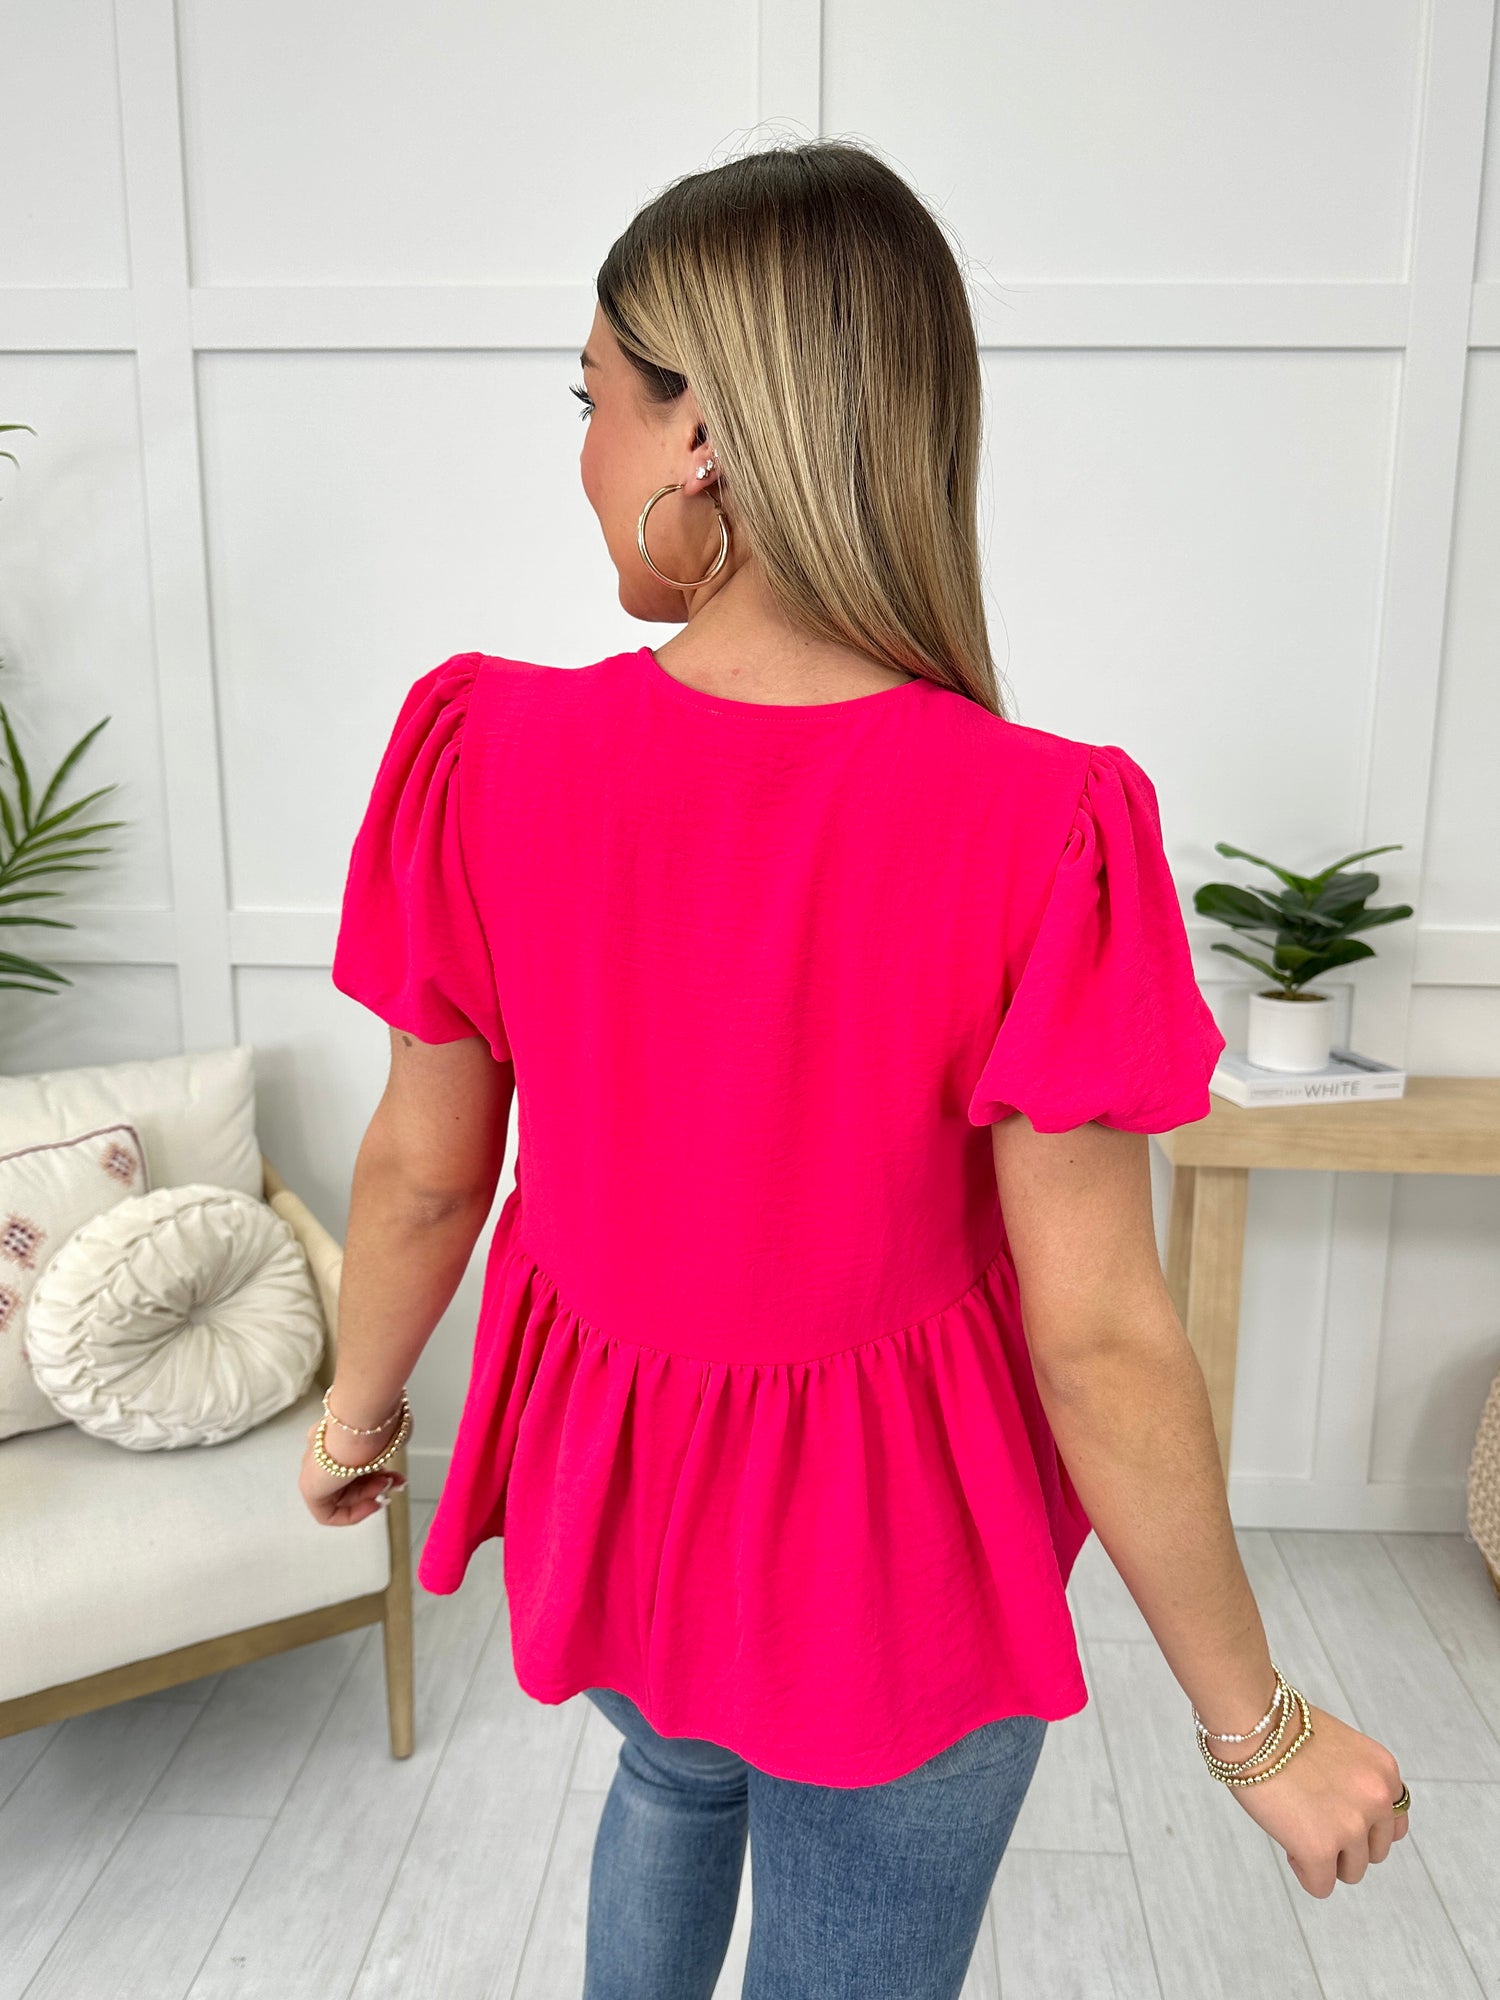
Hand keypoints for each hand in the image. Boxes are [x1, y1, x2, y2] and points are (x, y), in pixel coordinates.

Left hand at [298, 1412, 406, 1526]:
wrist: (361, 1421)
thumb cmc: (375, 1420)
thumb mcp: (388, 1432)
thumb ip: (388, 1441)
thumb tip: (398, 1441)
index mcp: (337, 1431)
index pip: (353, 1460)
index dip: (376, 1472)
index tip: (392, 1475)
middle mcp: (323, 1449)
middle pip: (349, 1480)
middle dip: (376, 1485)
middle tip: (392, 1483)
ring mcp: (315, 1467)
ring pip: (341, 1495)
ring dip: (369, 1496)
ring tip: (386, 1487)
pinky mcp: (309, 1487)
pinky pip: (327, 1512)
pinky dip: (352, 1514)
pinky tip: (372, 1505)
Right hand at [1221, 1698, 1408, 1896]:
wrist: (1252, 1724)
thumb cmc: (1282, 1727)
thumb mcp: (1340, 1747)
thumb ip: (1355, 1781)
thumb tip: (1347, 1814)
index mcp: (1385, 1773)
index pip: (1394, 1824)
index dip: (1365, 1826)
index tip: (1338, 1816)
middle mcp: (1377, 1801)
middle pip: (1374, 1852)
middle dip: (1346, 1844)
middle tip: (1311, 1820)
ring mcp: (1351, 1827)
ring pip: (1351, 1872)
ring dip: (1327, 1859)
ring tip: (1296, 1829)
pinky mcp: (1321, 1849)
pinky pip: (1321, 1886)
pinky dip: (1305, 1872)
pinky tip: (1288, 1845)